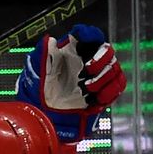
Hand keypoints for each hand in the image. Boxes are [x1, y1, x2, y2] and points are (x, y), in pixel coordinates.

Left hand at [16, 24, 126, 142]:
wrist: (43, 117)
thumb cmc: (36, 93)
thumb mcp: (35, 72)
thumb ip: (42, 54)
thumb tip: (50, 40)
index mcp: (70, 53)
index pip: (88, 36)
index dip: (90, 35)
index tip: (86, 40)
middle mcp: (85, 63)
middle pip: (106, 51)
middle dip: (100, 60)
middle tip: (87, 70)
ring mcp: (95, 78)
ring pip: (114, 69)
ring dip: (104, 78)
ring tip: (88, 88)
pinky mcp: (101, 94)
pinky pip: (117, 87)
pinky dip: (110, 92)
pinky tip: (96, 98)